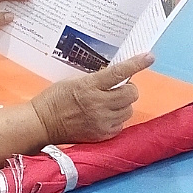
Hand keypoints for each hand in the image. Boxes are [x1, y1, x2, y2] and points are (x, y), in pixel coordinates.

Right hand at [31, 53, 153, 144]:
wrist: (43, 124)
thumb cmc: (54, 99)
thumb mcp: (73, 81)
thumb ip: (95, 80)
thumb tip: (117, 76)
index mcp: (89, 87)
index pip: (118, 73)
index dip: (135, 64)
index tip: (149, 57)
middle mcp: (98, 104)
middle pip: (130, 93)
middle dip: (128, 88)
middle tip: (117, 87)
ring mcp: (102, 121)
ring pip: (128, 110)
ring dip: (123, 104)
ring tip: (108, 103)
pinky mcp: (102, 135)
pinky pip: (121, 125)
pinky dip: (117, 119)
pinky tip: (104, 115)